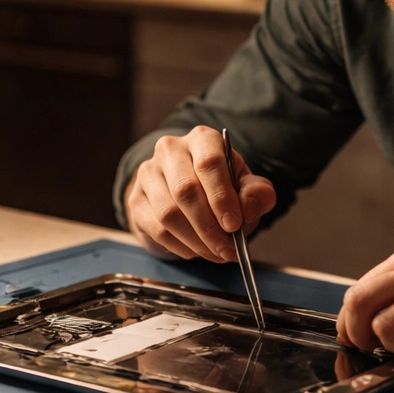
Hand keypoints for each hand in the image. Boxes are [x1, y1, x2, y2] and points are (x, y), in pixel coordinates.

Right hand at [125, 126, 277, 261]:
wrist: (186, 194)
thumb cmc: (221, 188)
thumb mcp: (246, 187)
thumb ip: (257, 194)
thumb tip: (248, 208)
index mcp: (202, 139)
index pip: (209, 163)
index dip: (222, 197)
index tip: (234, 225)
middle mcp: (171, 150)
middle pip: (186, 190)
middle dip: (210, 227)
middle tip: (227, 250)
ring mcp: (148, 173)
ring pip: (169, 213)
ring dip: (196, 241)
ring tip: (215, 253)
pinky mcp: (136, 199)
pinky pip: (157, 229)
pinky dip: (180, 246)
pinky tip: (196, 250)